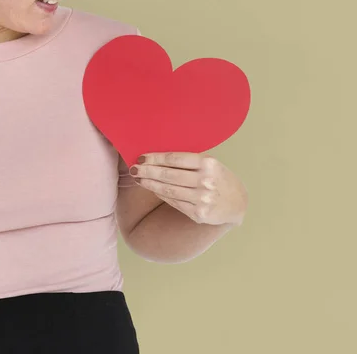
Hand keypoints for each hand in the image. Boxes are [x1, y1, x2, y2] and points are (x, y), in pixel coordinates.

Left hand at [130, 152, 247, 225]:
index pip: (174, 159)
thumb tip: (156, 158)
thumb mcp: (209, 163)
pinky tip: (151, 189)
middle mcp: (206, 181)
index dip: (155, 158)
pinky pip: (174, 202)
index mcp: (208, 163)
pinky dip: (160, 194)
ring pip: (168, 190)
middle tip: (133, 168)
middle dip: (148, 171)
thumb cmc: (218, 177)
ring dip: (150, 184)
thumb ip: (188, 161)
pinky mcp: (198, 213)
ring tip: (138, 178)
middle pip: (168, 175)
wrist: (237, 202)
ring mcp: (202, 199)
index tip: (141, 157)